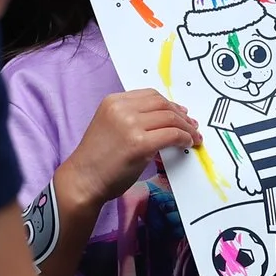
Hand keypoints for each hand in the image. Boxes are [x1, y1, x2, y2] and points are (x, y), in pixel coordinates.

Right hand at [59, 90, 198, 216]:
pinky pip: (172, 135)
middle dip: (181, 115)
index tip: (181, 113)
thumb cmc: (97, 160)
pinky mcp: (140, 144)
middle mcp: (122, 109)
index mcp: (113, 101)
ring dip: (187, 127)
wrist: (83, 180)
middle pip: (162, 104)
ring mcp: (130, 125)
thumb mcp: (110, 127)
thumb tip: (165, 119)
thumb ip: (132, 118)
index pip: (150, 95)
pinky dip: (184, 138)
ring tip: (193, 136)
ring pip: (170, 118)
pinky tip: (187, 144)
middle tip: (192, 125)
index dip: (170, 104)